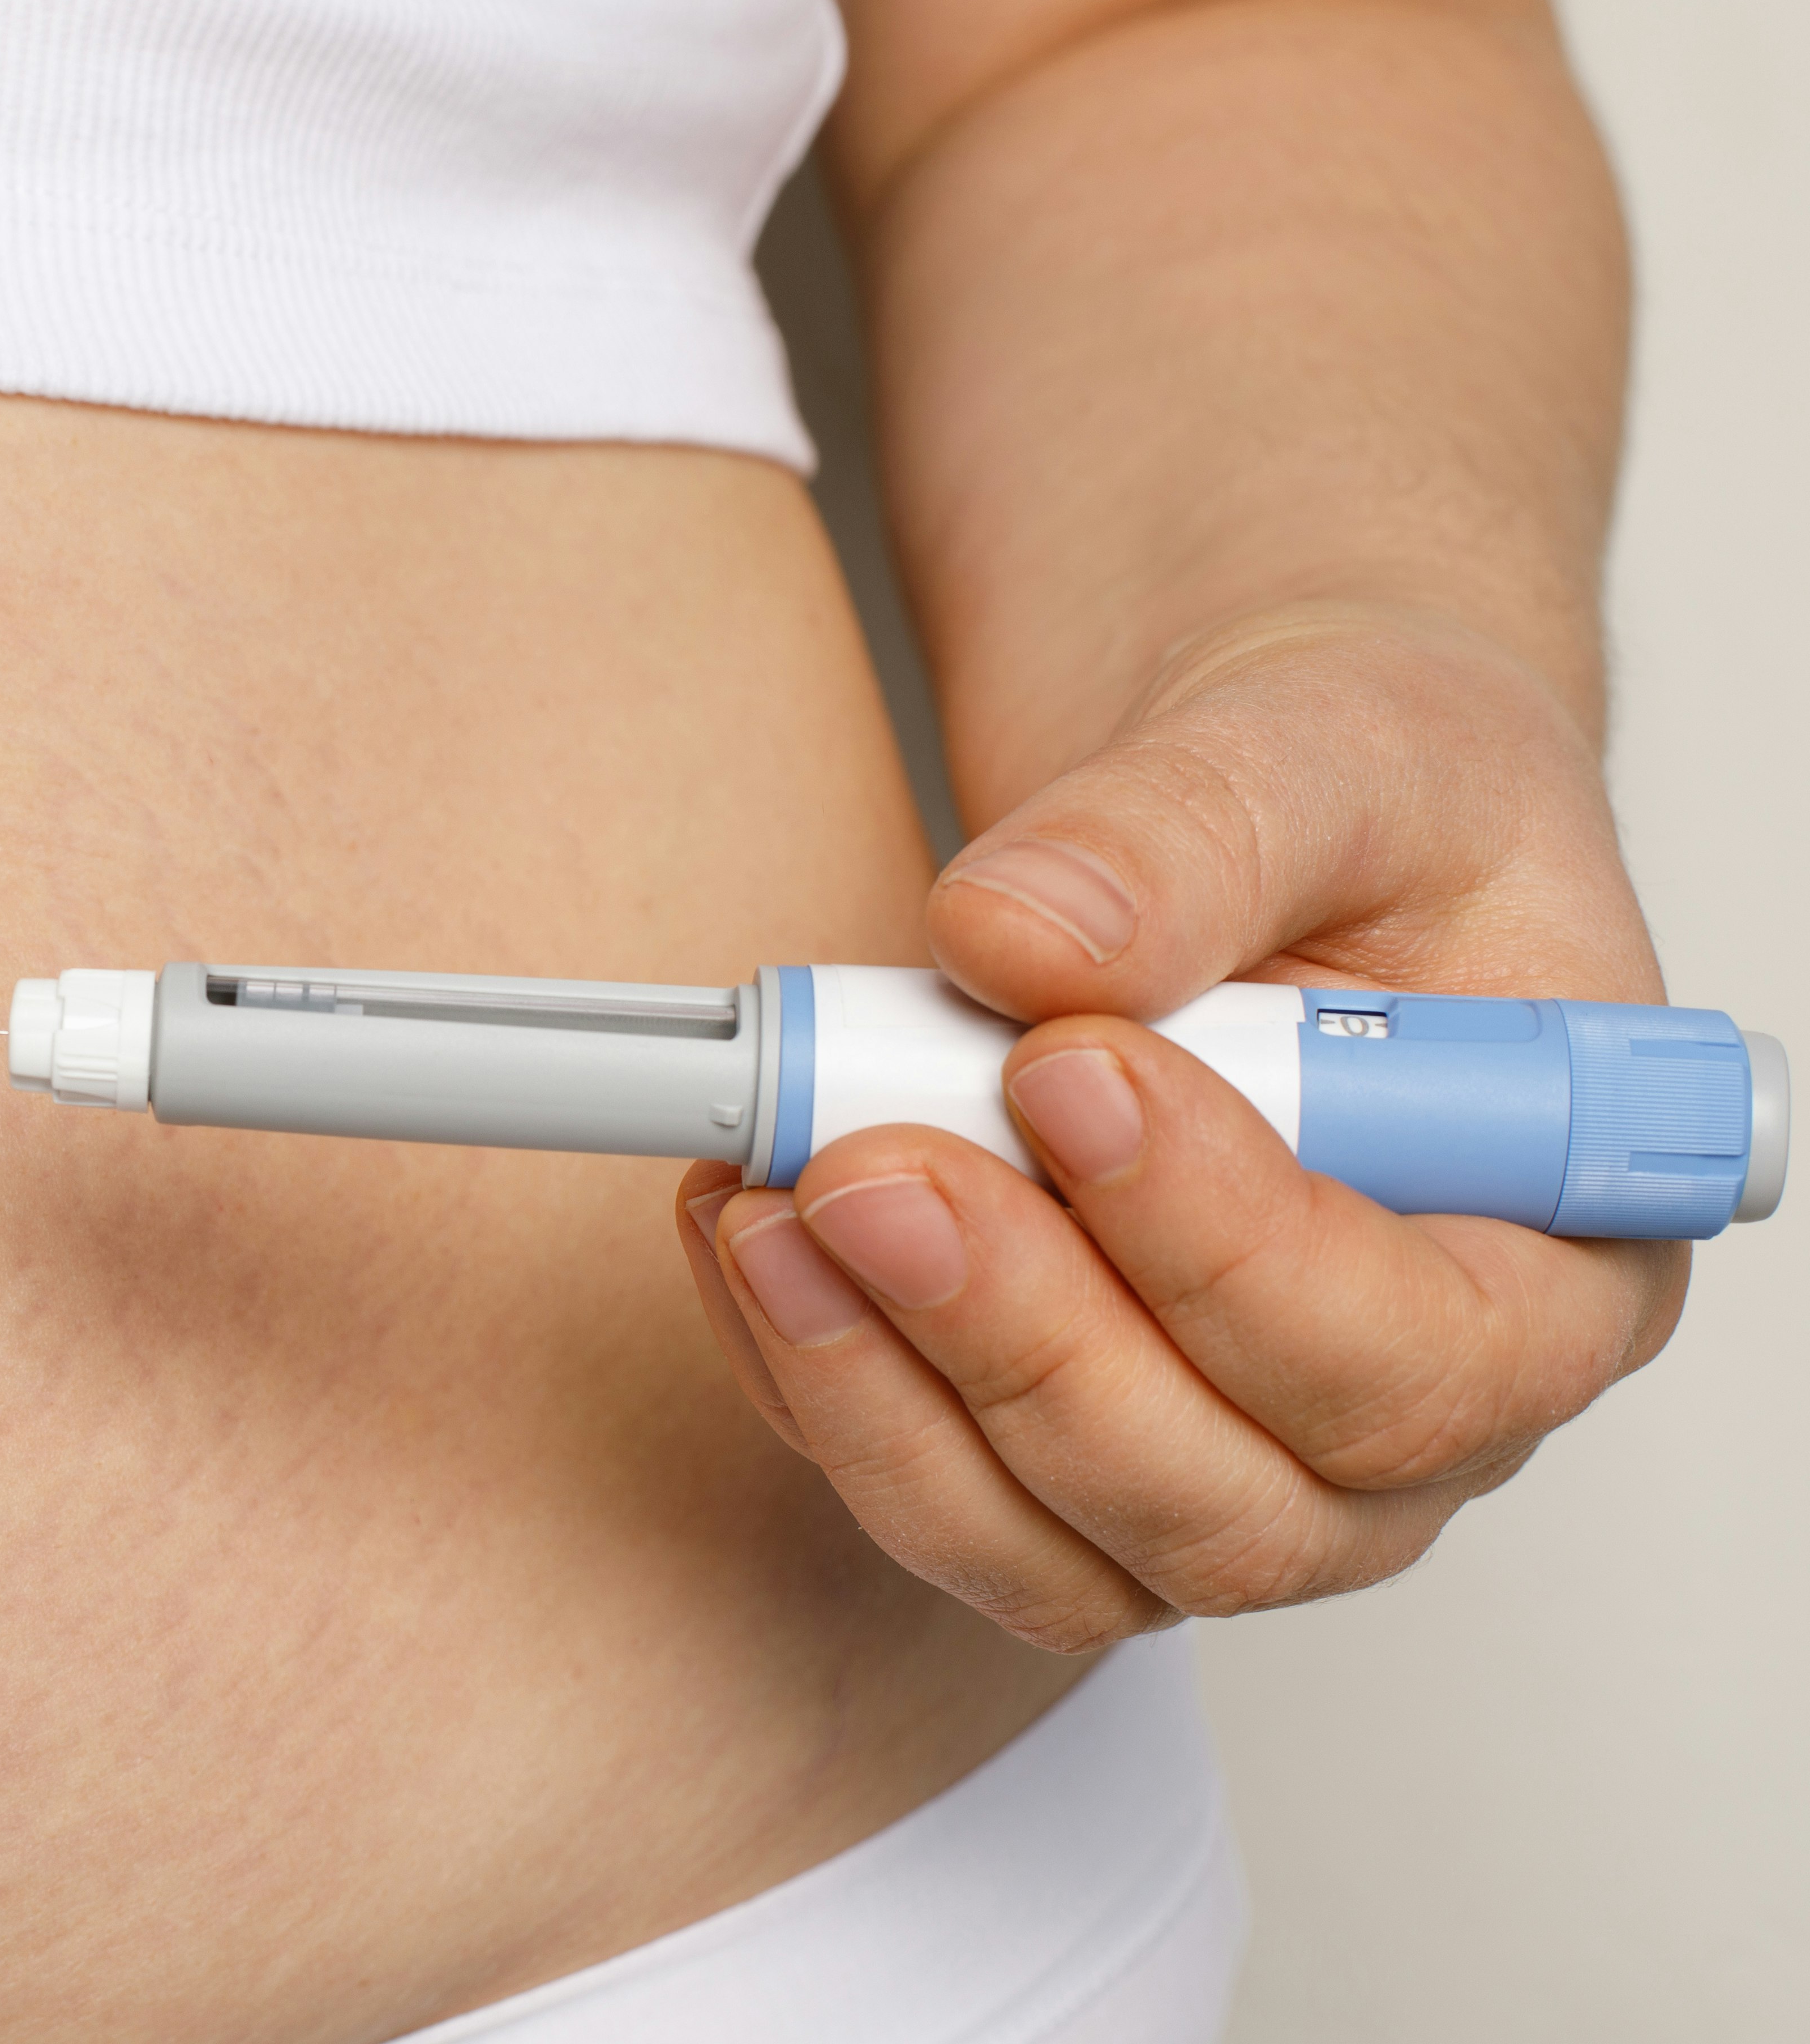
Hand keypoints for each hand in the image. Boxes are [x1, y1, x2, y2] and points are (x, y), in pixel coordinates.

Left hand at [677, 603, 1688, 1651]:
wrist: (1242, 818)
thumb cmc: (1363, 797)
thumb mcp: (1333, 750)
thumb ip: (1199, 838)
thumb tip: (1017, 943)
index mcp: (1548, 1261)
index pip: (1419, 1356)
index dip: (1230, 1249)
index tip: (1065, 1076)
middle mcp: (1396, 1407)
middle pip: (1227, 1503)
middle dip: (1028, 1345)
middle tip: (873, 1172)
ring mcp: (1219, 1447)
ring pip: (1055, 1543)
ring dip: (889, 1394)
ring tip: (769, 1209)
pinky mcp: (1057, 1437)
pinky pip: (933, 1487)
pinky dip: (817, 1378)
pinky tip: (744, 1228)